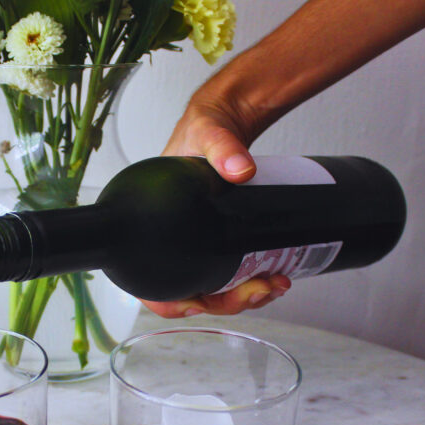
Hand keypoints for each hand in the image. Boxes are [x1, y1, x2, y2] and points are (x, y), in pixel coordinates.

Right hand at [141, 86, 289, 318]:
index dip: (169, 302)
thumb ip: (222, 146)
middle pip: (192, 293)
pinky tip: (273, 278)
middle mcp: (176, 241)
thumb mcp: (208, 133)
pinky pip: (232, 275)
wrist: (227, 120)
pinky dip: (252, 283)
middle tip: (260, 288)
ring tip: (276, 284)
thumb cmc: (203, 128)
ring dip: (245, 297)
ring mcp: (202, 243)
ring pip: (215, 290)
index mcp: (154, 223)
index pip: (148, 284)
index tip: (198, 304)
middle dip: (228, 301)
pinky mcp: (224, 241)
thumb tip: (241, 169)